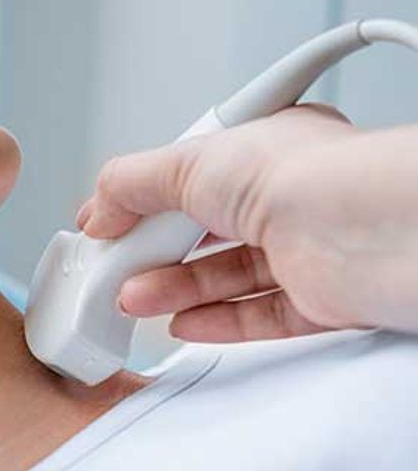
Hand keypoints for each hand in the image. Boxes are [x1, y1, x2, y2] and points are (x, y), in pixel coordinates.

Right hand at [74, 104, 417, 341]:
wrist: (370, 231)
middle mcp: (290, 196)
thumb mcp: (190, 161)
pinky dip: (217, 322)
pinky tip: (181, 322)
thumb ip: (132, 182)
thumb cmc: (307, 175)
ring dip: (173, 289)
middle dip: (150, 252)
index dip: (144, 201)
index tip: (106, 222)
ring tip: (132, 299)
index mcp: (265, 148)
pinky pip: (260, 315)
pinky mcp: (323, 298)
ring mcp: (307, 249)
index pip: (191, 175)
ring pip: (226, 275)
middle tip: (110, 267)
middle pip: (203, 231)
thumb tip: (99, 205)